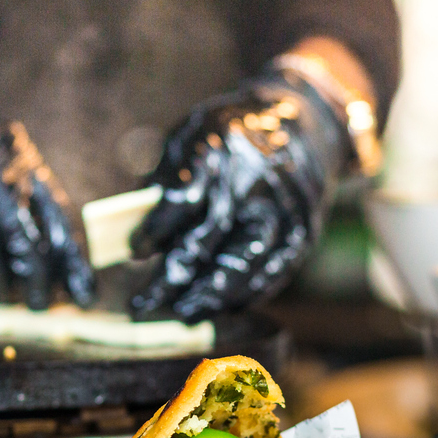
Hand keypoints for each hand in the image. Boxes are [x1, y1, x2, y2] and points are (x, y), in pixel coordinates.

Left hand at [129, 71, 348, 321]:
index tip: (134, 252)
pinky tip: (224, 308)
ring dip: (210, 296)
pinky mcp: (302, 231)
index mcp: (219, 153)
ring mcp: (282, 210)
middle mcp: (253, 183)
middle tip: (144, 304)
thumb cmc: (232, 134)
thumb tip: (135, 226)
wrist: (304, 123)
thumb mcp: (193, 136)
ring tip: (183, 314)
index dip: (156, 229)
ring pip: (243, 263)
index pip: (183, 199)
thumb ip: (168, 179)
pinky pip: (273, 271)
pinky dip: (248, 294)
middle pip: (209, 238)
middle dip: (174, 276)